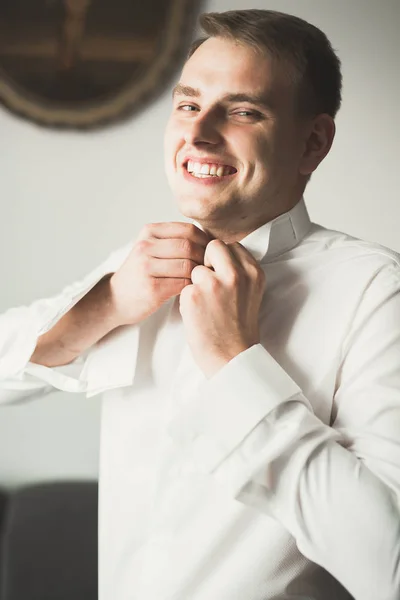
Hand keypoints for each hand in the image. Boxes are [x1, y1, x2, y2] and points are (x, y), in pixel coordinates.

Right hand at [110, 222, 212, 326]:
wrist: (116, 297)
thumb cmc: (142, 273)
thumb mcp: (151, 248)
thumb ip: (175, 239)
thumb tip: (211, 238)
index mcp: (149, 232)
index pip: (188, 230)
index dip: (206, 241)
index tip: (211, 253)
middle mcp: (145, 246)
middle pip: (189, 247)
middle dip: (204, 258)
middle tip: (210, 268)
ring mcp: (146, 267)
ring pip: (188, 265)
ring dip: (200, 273)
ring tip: (202, 279)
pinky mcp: (152, 288)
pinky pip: (183, 283)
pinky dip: (192, 286)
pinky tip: (192, 289)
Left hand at [179, 239, 265, 377]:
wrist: (232, 358)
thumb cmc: (239, 327)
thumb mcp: (251, 293)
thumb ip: (240, 271)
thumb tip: (218, 252)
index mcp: (253, 272)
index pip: (231, 246)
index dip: (222, 260)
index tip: (222, 276)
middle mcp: (236, 275)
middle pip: (213, 246)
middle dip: (208, 262)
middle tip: (210, 285)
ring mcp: (213, 284)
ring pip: (196, 267)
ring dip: (196, 283)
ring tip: (206, 305)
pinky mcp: (193, 295)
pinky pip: (184, 286)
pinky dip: (188, 300)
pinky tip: (199, 315)